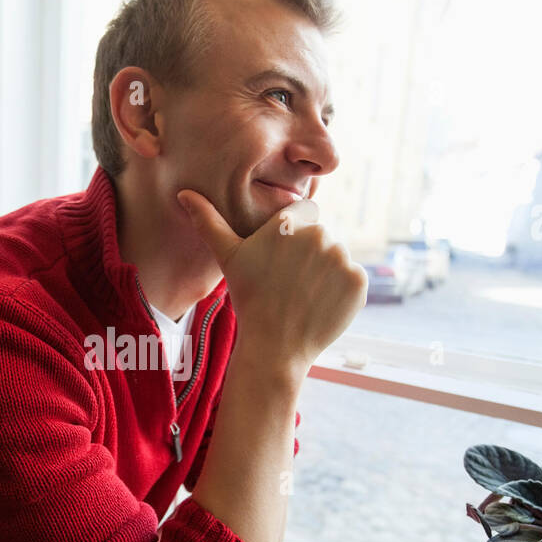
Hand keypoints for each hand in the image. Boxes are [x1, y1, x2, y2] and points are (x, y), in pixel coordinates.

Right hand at [177, 189, 366, 372]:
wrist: (274, 347)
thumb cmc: (248, 299)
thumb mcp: (228, 257)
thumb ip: (209, 221)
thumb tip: (183, 194)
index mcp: (289, 223)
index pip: (304, 214)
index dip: (293, 235)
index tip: (281, 259)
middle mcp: (319, 235)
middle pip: (322, 235)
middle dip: (310, 253)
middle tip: (290, 282)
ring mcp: (342, 259)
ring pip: (337, 256)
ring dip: (326, 271)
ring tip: (303, 294)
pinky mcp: (358, 281)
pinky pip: (352, 278)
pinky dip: (341, 290)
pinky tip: (320, 304)